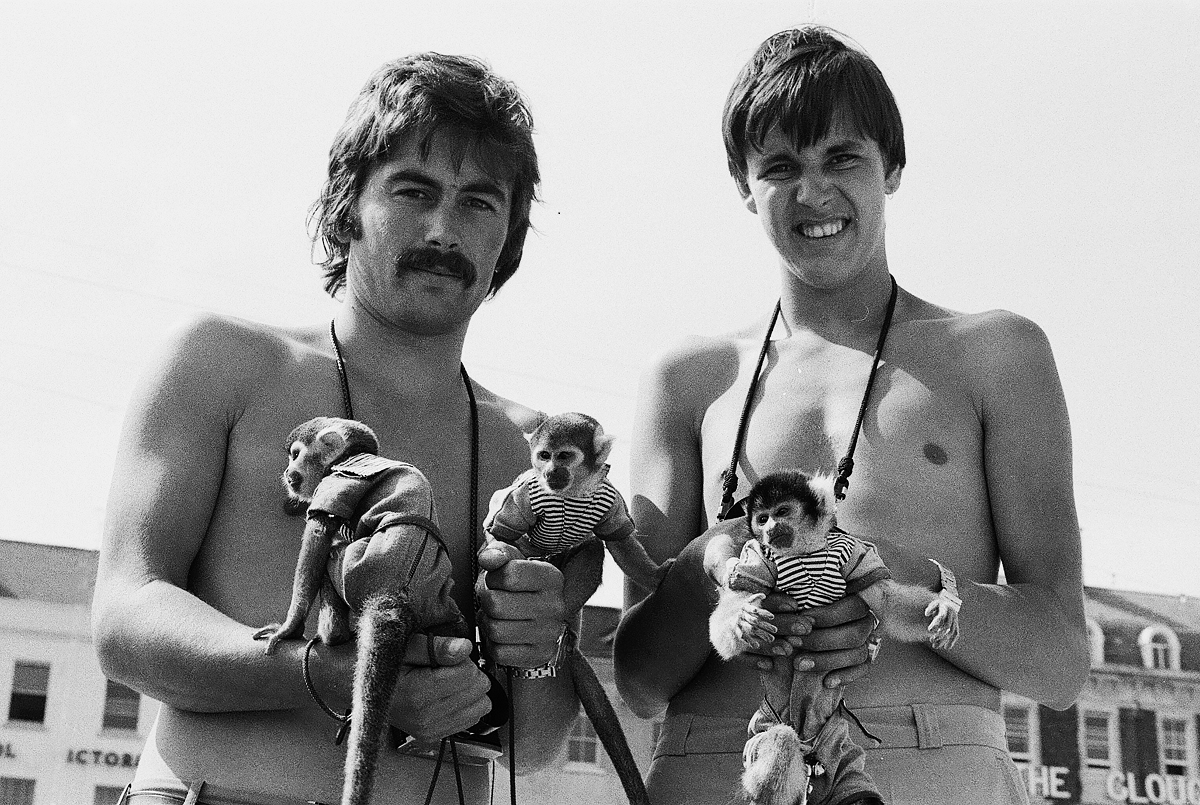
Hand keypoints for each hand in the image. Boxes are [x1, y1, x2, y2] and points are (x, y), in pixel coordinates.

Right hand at [388, 635, 491, 739]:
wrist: (356, 685)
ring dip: (470, 690)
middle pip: (479, 690)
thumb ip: (437, 646)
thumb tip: (466, 648)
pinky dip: (465, 704)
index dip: (463, 657)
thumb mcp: (405, 644)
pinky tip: (447, 694)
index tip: (446, 654)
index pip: (469, 673)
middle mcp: (424, 718)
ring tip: (447, 680)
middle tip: (446, 666)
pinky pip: (471, 720)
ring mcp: (428, 730)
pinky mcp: (432, 736)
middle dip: (469, 673)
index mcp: (417, 693)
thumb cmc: (379, 662)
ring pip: (481, 707)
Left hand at [475, 550, 565, 667]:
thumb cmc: (516, 585)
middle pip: (496, 604)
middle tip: (492, 600)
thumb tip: (488, 558)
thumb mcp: (511, 561)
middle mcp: (556, 606)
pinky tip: (503, 635)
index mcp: (552, 577)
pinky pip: (499, 652)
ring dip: (487, 623)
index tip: (497, 580)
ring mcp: (550, 633)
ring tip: (496, 617)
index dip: (493, 578)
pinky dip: (493, 645)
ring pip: (495, 630)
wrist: (533, 617)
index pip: (509, 575)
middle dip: (486, 602)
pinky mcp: (540, 655)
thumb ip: (498, 553)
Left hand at [732, 594, 876, 687]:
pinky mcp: (862, 662)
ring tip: (799, 664)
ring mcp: (866, 641)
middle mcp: (862, 619)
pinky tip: (826, 681)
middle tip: (794, 643)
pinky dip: (845, 676)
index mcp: (850, 598)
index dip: (828, 615)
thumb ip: (782, 594)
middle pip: (855, 633)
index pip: (851, 606)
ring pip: (858, 653)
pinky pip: (863, 669)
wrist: (795, 645)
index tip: (803, 620)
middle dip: (822, 640)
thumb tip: (759, 574)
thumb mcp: (784, 604)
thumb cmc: (788, 618)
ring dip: (827, 660)